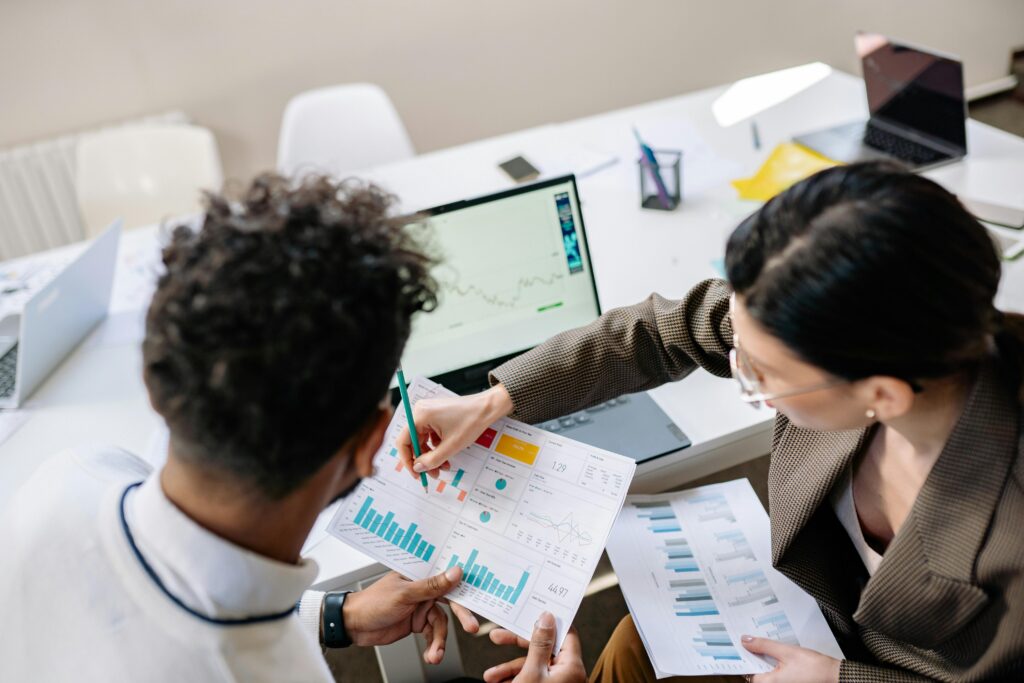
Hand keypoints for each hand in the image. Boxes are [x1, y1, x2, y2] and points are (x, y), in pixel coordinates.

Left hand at [341, 566, 480, 663]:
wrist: (353, 625)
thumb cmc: (372, 602)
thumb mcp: (404, 594)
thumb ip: (431, 585)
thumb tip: (455, 572)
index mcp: (420, 574)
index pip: (447, 577)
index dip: (464, 586)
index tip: (479, 597)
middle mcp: (423, 589)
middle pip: (450, 602)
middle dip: (461, 616)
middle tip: (471, 627)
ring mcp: (421, 607)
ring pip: (441, 623)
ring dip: (440, 640)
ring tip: (435, 655)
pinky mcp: (417, 623)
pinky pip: (432, 634)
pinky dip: (433, 646)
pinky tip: (431, 655)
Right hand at [395, 384, 512, 477]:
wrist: (487, 408)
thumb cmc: (471, 421)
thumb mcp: (451, 446)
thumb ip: (431, 460)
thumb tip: (417, 468)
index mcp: (420, 416)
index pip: (403, 441)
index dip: (408, 460)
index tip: (416, 474)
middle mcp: (420, 412)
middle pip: (413, 442)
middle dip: (423, 460)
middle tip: (433, 474)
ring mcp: (427, 413)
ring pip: (423, 440)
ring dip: (431, 455)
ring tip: (444, 466)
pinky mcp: (435, 415)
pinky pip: (430, 435)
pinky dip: (436, 447)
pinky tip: (447, 454)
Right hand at [482, 612, 585, 682]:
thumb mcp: (532, 672)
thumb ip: (539, 643)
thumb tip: (548, 616)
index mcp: (573, 667)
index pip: (567, 632)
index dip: (551, 620)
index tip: (533, 609)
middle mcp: (569, 675)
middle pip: (545, 647)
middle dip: (517, 645)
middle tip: (496, 637)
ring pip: (534, 666)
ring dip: (509, 668)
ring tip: (490, 677)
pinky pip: (533, 679)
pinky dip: (515, 679)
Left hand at [741, 636, 840, 682]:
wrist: (835, 676)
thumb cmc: (813, 667)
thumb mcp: (786, 652)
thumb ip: (764, 646)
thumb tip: (745, 641)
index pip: (749, 672)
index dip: (745, 658)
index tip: (741, 645)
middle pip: (758, 673)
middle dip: (755, 657)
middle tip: (752, 641)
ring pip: (768, 673)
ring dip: (765, 660)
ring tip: (764, 645)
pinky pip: (777, 675)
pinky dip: (774, 665)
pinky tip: (777, 654)